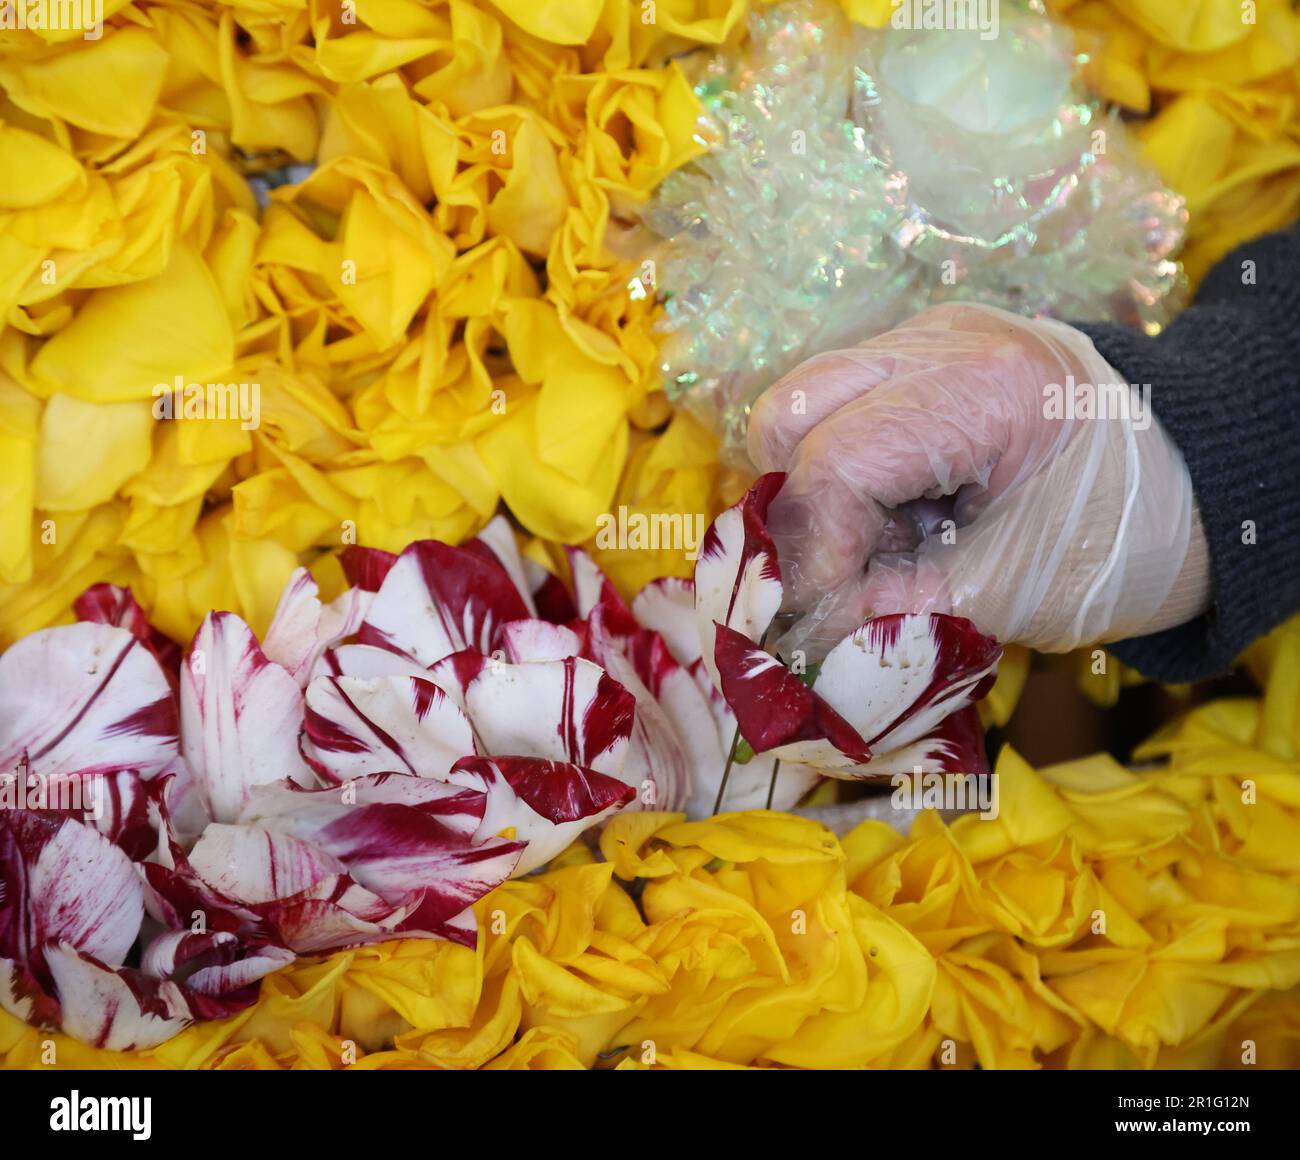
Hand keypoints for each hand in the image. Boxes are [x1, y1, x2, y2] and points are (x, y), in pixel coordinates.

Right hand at [746, 303, 1209, 657]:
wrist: (1193, 478)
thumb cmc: (1118, 541)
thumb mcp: (1002, 591)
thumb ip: (886, 600)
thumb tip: (796, 621)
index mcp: (982, 394)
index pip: (838, 462)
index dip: (811, 553)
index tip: (814, 615)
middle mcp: (938, 342)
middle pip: (790, 410)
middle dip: (794, 506)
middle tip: (830, 573)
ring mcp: (925, 337)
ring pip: (802, 403)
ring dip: (814, 486)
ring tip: (877, 541)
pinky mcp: (920, 352)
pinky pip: (839, 406)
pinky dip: (844, 468)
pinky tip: (898, 509)